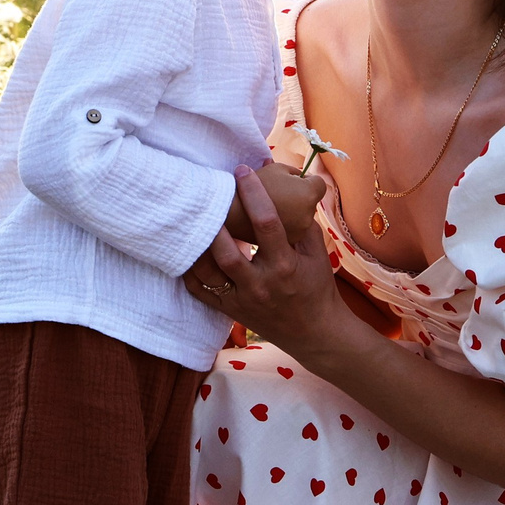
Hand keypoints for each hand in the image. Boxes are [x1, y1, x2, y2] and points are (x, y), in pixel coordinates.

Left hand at [186, 167, 345, 356]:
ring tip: (191, 219)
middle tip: (207, 193)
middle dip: (215, 222)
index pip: (267, 224)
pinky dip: (189, 271)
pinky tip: (186, 250)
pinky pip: (200, 291)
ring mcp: (242, 300)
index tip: (242, 171)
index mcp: (285, 266)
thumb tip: (288, 191)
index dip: (253, 194)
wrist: (315, 333)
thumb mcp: (317, 254)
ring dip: (197, 246)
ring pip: (208, 273)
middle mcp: (261, 284)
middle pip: (227, 252)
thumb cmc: (317, 287)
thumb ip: (301, 224)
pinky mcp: (230, 311)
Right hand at [221, 161, 327, 248]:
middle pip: (310, 200)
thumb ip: (292, 171)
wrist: (230, 212)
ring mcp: (299, 232)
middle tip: (280, 191)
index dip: (305, 179)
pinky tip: (268, 219)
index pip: (318, 183)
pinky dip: (284, 223)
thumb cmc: (253, 184)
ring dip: (292, 210)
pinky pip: (291, 228)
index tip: (291, 179)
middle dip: (299, 195)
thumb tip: (299, 175)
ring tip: (271, 205)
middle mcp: (309, 215)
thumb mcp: (275, 169)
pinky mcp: (287, 242)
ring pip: (301, 216)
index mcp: (309, 194)